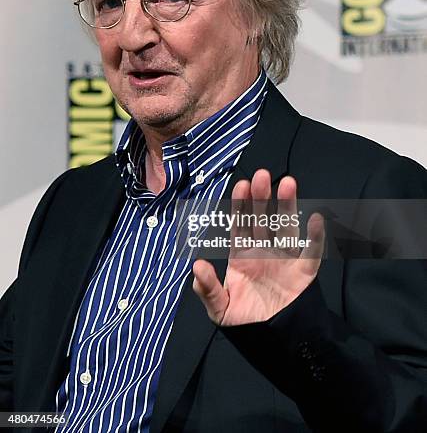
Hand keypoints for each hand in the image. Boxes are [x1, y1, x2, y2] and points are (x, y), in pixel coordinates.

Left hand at [192, 169, 324, 325]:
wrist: (273, 342)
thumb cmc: (244, 322)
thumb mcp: (220, 309)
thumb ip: (208, 289)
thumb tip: (197, 266)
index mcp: (243, 257)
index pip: (241, 225)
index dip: (241, 205)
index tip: (241, 185)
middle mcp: (264, 252)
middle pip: (263, 219)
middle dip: (262, 198)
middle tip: (262, 176)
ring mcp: (285, 260)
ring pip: (286, 227)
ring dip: (287, 206)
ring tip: (287, 183)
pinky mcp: (304, 273)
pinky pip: (311, 252)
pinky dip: (315, 237)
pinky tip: (316, 219)